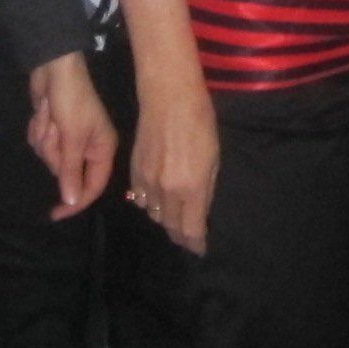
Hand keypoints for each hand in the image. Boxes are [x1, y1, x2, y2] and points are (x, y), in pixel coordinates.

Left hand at [29, 52, 116, 217]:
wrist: (54, 67)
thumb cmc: (71, 101)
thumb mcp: (72, 138)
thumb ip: (71, 172)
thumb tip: (72, 202)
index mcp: (102, 150)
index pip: (92, 187)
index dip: (75, 202)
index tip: (54, 214)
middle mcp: (88, 147)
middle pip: (65, 172)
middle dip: (54, 153)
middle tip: (55, 131)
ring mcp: (68, 139)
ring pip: (49, 158)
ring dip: (44, 139)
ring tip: (49, 117)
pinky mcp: (52, 130)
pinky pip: (40, 143)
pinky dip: (37, 129)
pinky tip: (43, 112)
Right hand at [130, 76, 220, 255]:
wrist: (168, 98)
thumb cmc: (200, 123)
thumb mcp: (214, 158)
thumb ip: (205, 189)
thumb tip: (200, 211)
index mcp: (190, 188)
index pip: (191, 229)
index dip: (196, 243)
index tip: (200, 249)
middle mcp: (166, 191)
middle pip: (170, 225)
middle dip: (180, 235)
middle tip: (187, 238)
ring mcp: (147, 181)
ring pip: (154, 214)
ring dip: (164, 220)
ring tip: (174, 220)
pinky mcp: (134, 171)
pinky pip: (139, 199)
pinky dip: (148, 204)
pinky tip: (155, 201)